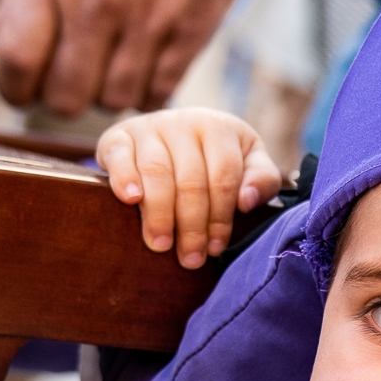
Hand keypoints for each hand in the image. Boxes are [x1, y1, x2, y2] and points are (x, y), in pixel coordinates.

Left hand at [0, 0, 262, 115]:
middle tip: (71, 75)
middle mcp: (97, 1)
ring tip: (112, 62)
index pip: (16, 62)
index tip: (23, 86)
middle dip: (61, 95)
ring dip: (108, 91)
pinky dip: (148, 88)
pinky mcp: (193, 27)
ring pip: (114, 100)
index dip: (14, 88)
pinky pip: (159, 91)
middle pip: (65, 97)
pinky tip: (145, 61)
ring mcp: (148, 18)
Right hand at [96, 108, 283, 268]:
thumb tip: (246, 201)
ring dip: (160, 214)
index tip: (215, 248)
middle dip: (192, 225)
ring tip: (161, 244)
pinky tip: (131, 200)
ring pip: (157, 172)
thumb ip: (262, 179)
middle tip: (190, 258)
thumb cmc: (215, 158)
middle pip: (190, 181)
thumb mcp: (248, 162)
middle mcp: (184, 121)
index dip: (220, 217)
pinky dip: (125, 178)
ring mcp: (150, 127)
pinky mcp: (119, 135)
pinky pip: (120, 155)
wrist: (169, 135)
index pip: (224, 177)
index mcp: (219, 128)